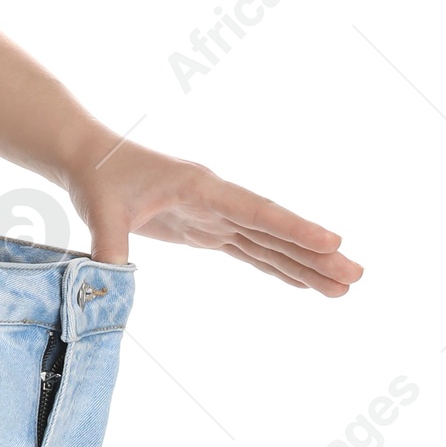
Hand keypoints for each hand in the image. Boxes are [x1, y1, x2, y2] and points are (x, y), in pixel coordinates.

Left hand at [71, 139, 362, 295]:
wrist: (88, 158)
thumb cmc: (96, 177)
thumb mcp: (100, 209)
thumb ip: (110, 246)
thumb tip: (112, 284)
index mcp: (200, 187)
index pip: (255, 211)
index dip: (294, 228)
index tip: (333, 242)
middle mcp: (217, 200)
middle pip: (275, 230)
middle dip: (316, 254)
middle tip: (357, 276)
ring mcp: (215, 215)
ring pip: (269, 243)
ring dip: (305, 265)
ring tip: (343, 288)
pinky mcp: (205, 229)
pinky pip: (250, 250)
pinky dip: (277, 267)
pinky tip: (303, 283)